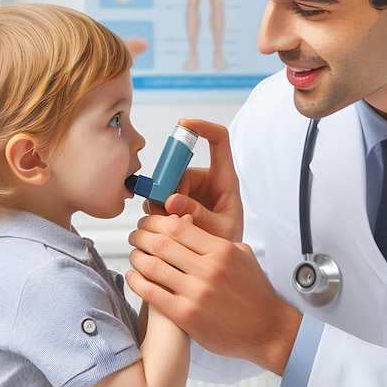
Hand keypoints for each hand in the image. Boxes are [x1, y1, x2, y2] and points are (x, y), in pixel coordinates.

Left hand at [126, 213, 301, 374]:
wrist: (267, 329)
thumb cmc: (255, 292)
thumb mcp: (243, 255)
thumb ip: (217, 240)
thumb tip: (192, 226)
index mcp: (222, 250)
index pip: (179, 225)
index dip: (157, 221)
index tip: (148, 222)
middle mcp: (208, 269)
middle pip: (162, 243)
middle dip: (142, 236)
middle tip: (135, 235)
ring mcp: (197, 293)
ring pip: (153, 267)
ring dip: (137, 257)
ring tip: (134, 255)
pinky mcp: (187, 316)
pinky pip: (153, 294)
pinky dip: (137, 283)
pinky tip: (132, 277)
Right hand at [158, 118, 242, 241]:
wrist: (220, 262)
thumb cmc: (229, 243)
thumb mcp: (220, 231)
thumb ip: (199, 216)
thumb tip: (172, 200)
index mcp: (225, 179)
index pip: (218, 140)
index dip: (202, 127)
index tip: (183, 124)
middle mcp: (206, 180)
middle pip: (180, 168)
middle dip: (168, 186)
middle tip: (163, 209)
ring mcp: (191, 190)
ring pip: (167, 184)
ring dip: (161, 202)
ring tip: (168, 224)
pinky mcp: (177, 202)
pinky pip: (160, 197)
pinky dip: (157, 210)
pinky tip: (162, 226)